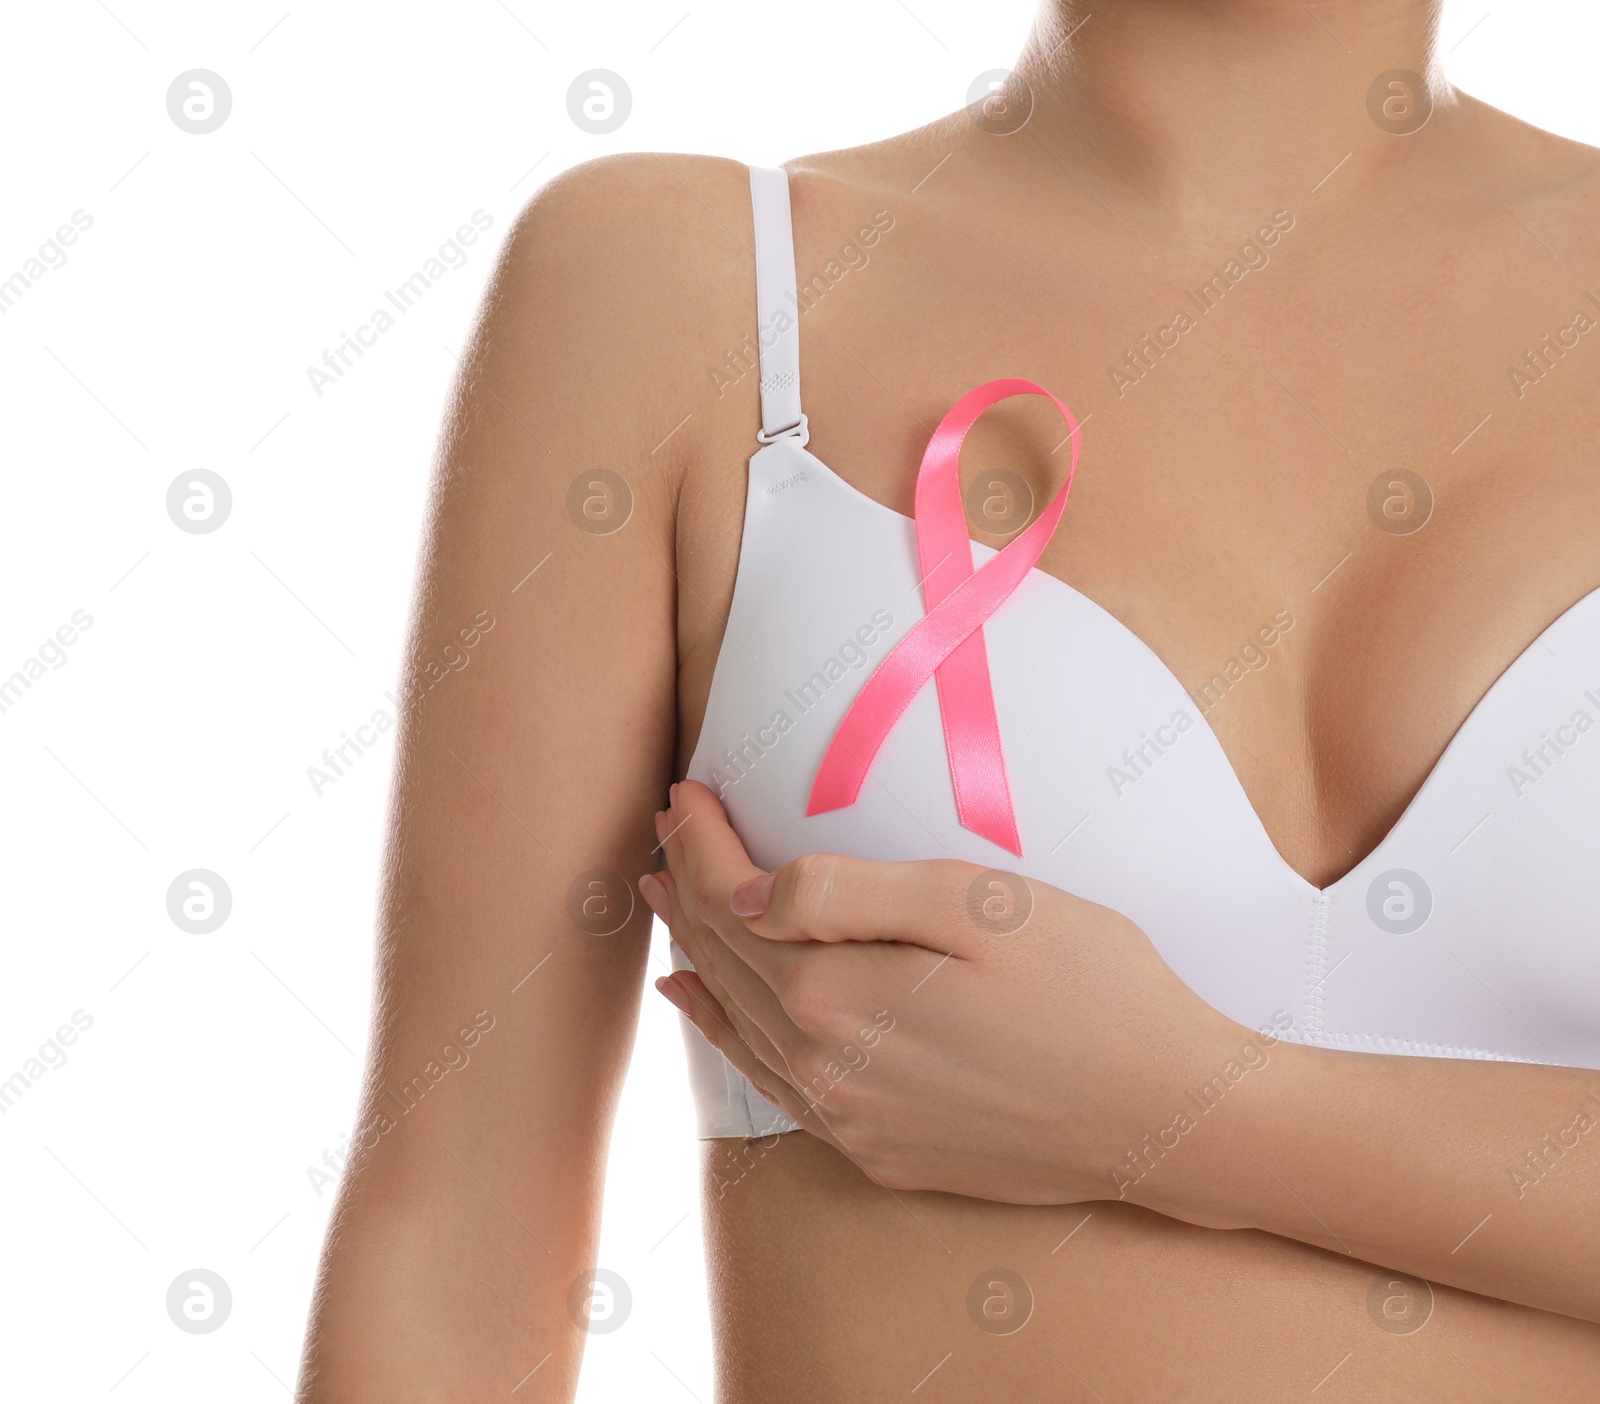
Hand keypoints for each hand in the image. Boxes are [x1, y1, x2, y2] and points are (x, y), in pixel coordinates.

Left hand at [640, 781, 1258, 1212]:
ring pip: (740, 1025)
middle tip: (666, 833)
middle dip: (691, 890)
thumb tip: (746, 894)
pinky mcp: (881, 1151)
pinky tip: (710, 1011)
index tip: (686, 794)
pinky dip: (730, 1037)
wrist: (1167, 1115)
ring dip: (700, 958)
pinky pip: (775, 1084)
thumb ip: (844, 893)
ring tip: (665, 911)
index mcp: (834, 996)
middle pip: (728, 961)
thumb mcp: (973, 903)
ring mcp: (850, 1120)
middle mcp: (823, 1068)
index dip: (701, 844)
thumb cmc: (1088, 988)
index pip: (734, 903)